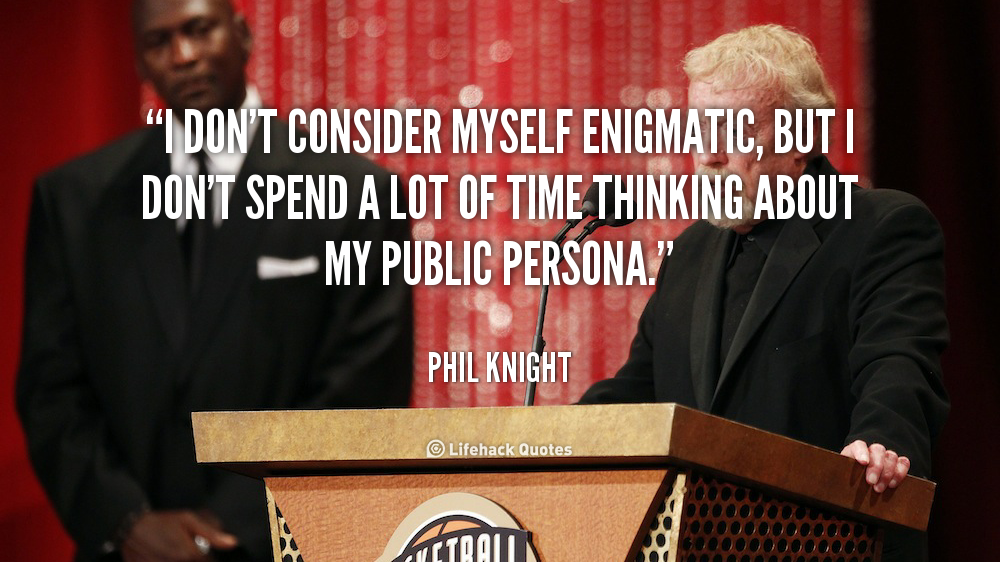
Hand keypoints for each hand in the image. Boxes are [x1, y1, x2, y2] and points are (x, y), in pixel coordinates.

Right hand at [121, 509, 238, 561]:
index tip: (201, 552)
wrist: (130, 528)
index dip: (208, 559)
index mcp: (188, 554)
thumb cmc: (161, 522)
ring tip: (174, 553)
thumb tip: (232, 543)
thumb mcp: (188, 520)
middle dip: (193, 560)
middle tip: (184, 551)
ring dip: (179, 561)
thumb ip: (211, 534)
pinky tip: (164, 556)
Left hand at [840, 440, 909, 492]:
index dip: (862, 452)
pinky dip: (900, 472)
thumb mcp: (843, 474)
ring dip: (888, 473)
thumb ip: (840, 474)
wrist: (861, 478)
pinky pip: (904, 462)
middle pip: (878, 450)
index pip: (859, 445)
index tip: (863, 462)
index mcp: (855, 449)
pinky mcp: (898, 463)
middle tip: (871, 482)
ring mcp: (886, 455)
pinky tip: (893, 484)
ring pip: (892, 456)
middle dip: (876, 467)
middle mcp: (872, 450)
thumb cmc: (850, 477)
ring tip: (879, 488)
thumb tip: (829, 483)